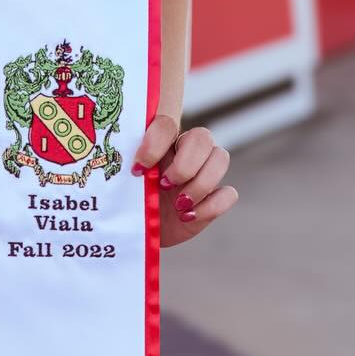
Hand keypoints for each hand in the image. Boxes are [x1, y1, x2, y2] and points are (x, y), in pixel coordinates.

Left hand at [130, 113, 237, 245]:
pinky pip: (229, 193)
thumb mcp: (125, 183)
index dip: (155, 143)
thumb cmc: (131, 200)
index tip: (138, 168)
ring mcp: (205, 172)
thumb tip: (126, 167)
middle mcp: (187, 150)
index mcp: (162, 140)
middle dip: (185, 165)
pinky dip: (210, 206)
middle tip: (165, 185)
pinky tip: (188, 216)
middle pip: (202, 137)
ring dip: (200, 184)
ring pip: (221, 158)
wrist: (143, 230)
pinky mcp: (216, 197)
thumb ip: (127, 170)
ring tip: (179, 205)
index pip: (166, 124)